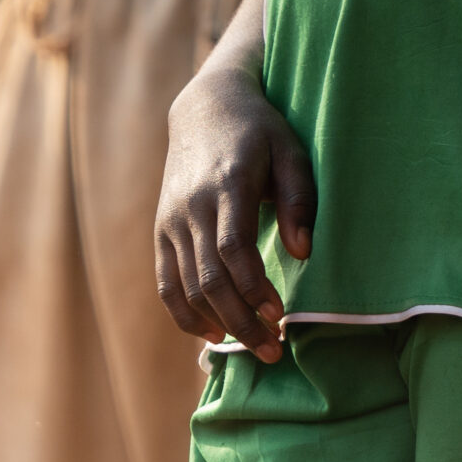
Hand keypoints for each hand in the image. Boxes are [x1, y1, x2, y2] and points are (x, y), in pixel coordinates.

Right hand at [155, 63, 312, 360]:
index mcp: (225, 185)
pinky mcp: (160, 233)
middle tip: (272, 350)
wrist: (204, 110)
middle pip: (208, 279)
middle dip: (240, 321)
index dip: (254, 288)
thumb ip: (300, 201)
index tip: (282, 317)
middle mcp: (190, 208)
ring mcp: (169, 223)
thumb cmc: (260, 131)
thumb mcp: (291, 152)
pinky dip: (185, 315)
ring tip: (249, 348)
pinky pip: (166, 284)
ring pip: (184, 288)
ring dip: (217, 324)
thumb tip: (302, 254)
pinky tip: (212, 334)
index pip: (233, 248)